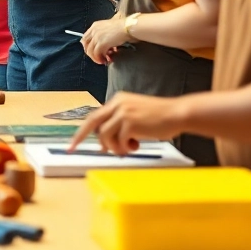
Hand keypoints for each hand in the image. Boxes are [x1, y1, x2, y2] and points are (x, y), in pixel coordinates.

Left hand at [69, 93, 185, 155]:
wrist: (177, 114)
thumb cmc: (160, 118)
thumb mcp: (136, 116)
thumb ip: (119, 125)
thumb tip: (104, 143)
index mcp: (118, 100)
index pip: (95, 116)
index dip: (83, 130)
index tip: (74, 142)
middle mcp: (118, 103)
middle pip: (92, 122)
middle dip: (80, 137)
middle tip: (73, 149)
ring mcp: (123, 113)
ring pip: (104, 135)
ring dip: (114, 147)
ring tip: (128, 147)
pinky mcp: (130, 123)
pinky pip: (119, 141)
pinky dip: (125, 148)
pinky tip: (136, 145)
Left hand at [82, 18, 131, 64]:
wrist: (128, 27)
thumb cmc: (123, 27)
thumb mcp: (109, 28)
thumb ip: (104, 35)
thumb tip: (105, 47)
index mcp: (95, 26)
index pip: (85, 38)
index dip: (88, 46)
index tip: (93, 52)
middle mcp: (94, 31)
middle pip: (85, 45)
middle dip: (91, 53)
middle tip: (98, 58)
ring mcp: (97, 37)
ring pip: (90, 51)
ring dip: (96, 58)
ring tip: (103, 61)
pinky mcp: (101, 43)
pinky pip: (96, 54)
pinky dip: (100, 59)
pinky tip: (106, 60)